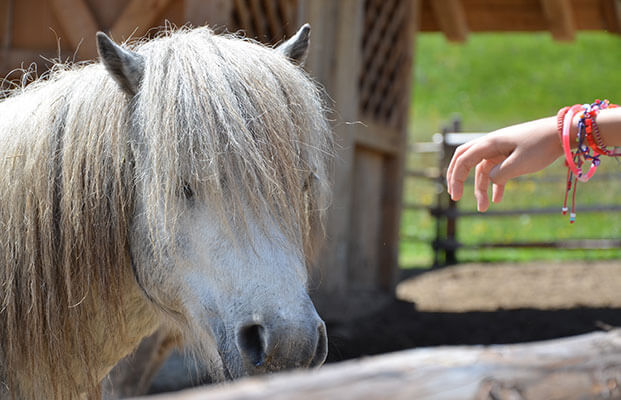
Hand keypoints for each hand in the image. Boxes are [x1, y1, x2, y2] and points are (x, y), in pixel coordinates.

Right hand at [446, 117, 563, 211]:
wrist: (564, 132)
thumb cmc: (541, 146)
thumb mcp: (519, 164)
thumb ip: (499, 174)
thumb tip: (489, 179)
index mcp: (489, 143)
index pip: (463, 160)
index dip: (455, 178)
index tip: (455, 197)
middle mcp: (491, 144)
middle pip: (465, 160)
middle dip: (457, 178)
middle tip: (454, 195)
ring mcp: (500, 149)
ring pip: (482, 169)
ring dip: (481, 188)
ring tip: (484, 208)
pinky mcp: (511, 154)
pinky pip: (497, 170)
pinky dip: (495, 184)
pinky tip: (497, 200)